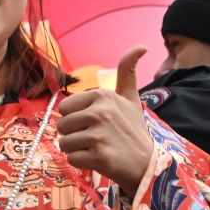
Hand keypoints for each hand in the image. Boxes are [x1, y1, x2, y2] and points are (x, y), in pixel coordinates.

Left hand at [56, 46, 153, 195]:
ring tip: (96, 149)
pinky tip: (98, 160)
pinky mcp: (99, 156)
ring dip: (76, 150)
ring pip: (64, 143)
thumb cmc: (133, 130)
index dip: (75, 118)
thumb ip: (127, 71)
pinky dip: (81, 163)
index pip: (65, 107)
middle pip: (62, 125)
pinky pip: (72, 158)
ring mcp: (99, 135)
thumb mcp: (131, 98)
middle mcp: (100, 112)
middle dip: (73, 135)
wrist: (146, 164)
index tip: (95, 123)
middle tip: (95, 139)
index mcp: (103, 95)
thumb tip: (141, 46)